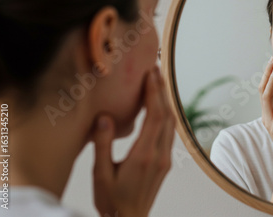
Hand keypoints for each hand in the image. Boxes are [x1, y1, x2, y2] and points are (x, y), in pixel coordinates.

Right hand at [92, 67, 174, 216]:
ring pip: (171, 124)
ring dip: (166, 102)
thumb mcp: (101, 174)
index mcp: (143, 156)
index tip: (150, 74)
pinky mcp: (165, 163)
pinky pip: (170, 133)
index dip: (154, 93)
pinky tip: (160, 108)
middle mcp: (159, 156)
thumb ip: (103, 145)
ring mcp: (165, 159)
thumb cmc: (112, 201)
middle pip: (166, 116)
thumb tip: (105, 117)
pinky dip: (166, 115)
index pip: (155, 117)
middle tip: (155, 71)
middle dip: (161, 91)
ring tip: (158, 84)